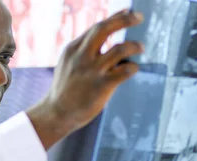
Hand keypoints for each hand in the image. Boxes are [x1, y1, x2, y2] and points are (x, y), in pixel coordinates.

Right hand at [26, 9, 144, 148]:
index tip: (128, 11)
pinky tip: (134, 69)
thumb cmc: (65, 90)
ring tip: (141, 47)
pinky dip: (133, 67)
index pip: (96, 27)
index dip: (115, 17)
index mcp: (73, 49)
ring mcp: (92, 71)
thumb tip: (104, 42)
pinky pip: (124, 71)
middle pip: (104, 29)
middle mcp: (82, 56)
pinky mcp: (101, 86)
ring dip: (134, 46)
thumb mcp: (68, 64)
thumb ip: (83, 52)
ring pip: (119, 49)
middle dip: (124, 20)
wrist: (56, 113)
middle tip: (139, 17)